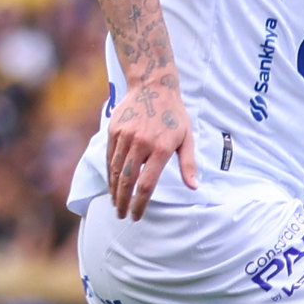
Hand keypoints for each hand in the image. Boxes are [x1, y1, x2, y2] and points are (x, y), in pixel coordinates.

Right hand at [107, 71, 197, 219]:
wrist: (153, 87)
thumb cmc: (174, 115)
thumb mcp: (187, 138)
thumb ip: (188, 164)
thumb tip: (194, 187)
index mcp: (161, 148)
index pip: (147, 184)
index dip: (140, 203)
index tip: (136, 215)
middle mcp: (141, 143)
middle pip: (127, 181)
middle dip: (123, 201)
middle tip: (122, 215)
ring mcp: (125, 136)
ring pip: (115, 170)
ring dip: (114, 190)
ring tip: (115, 203)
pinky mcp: (114, 131)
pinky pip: (109, 157)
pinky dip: (109, 173)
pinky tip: (111, 184)